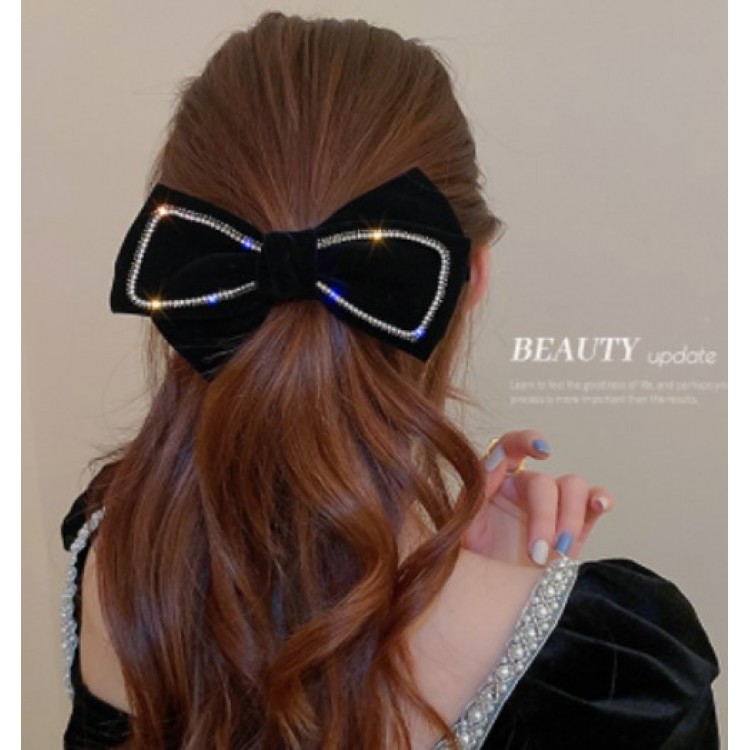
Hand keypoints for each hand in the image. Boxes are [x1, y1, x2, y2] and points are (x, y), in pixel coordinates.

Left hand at [461, 430, 614, 565]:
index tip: (542, 451)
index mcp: (495, 481)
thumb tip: (488, 470)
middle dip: (545, 518)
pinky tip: (600, 505)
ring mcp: (553, 505)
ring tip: (559, 552)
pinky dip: (601, 499)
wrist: (490, 596)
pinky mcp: (576, 526)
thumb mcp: (458, 530)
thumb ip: (470, 499)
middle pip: (544, 482)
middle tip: (537, 554)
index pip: (509, 447)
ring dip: (570, 518)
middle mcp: (525, 487)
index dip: (525, 441)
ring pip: (573, 487)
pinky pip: (593, 503)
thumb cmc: (471, 561)